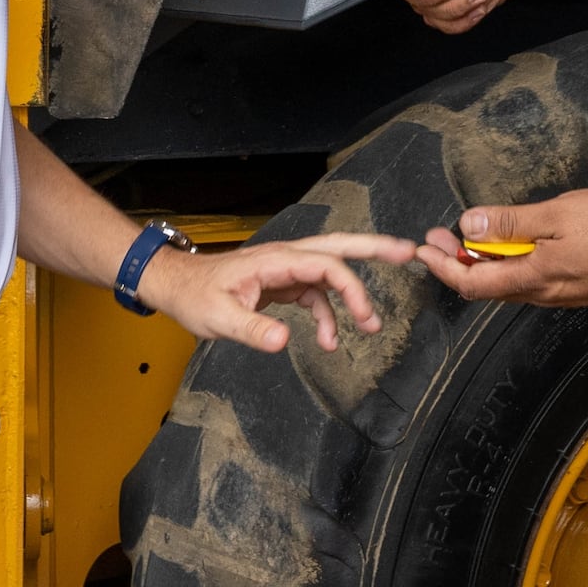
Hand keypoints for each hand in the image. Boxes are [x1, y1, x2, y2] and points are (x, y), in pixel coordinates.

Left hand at [138, 231, 419, 351]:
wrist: (177, 286)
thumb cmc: (195, 295)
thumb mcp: (219, 317)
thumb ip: (252, 329)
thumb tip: (284, 341)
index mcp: (276, 260)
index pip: (326, 266)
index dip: (352, 287)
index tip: (366, 317)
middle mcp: (286, 258)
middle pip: (339, 247)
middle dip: (374, 248)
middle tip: (409, 251)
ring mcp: (285, 269)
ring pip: (331, 271)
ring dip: (352, 296)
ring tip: (371, 325)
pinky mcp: (282, 283)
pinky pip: (315, 294)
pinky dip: (328, 314)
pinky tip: (329, 339)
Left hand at [412, 191, 587, 305]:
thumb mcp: (556, 215)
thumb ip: (510, 223)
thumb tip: (467, 226)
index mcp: (532, 278)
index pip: (471, 283)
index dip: (442, 267)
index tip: (423, 249)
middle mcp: (542, 294)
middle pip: (486, 287)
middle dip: (457, 261)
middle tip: (439, 236)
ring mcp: (560, 294)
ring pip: (509, 285)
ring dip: (483, 262)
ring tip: (469, 236)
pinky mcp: (576, 288)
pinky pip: (531, 281)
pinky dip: (509, 264)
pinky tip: (513, 244)